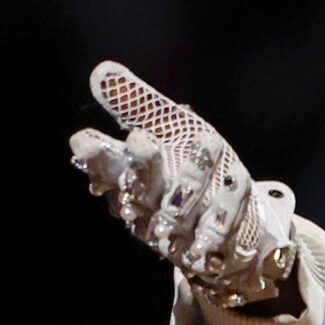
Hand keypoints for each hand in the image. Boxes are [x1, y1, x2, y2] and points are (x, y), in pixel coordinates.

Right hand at [68, 61, 299, 309]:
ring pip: (179, 212)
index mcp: (129, 180)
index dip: (95, 159)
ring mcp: (179, 237)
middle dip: (139, 166)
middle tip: (141, 139)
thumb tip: (102, 70)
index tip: (86, 141)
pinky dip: (230, 202)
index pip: (103, 171)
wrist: (238, 223)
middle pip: (137, 192)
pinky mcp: (212, 253)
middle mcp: (148, 212)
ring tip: (210, 140)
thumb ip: (138, 103)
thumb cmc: (195, 168)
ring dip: (193, 175)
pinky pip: (220, 231)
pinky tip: (238, 177)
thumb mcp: (172, 128)